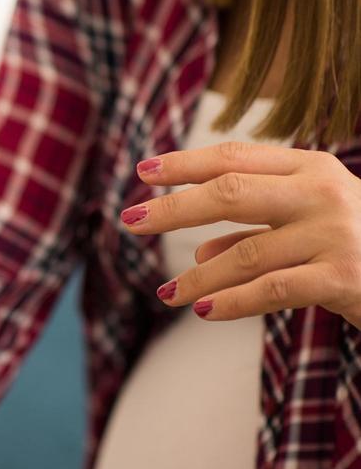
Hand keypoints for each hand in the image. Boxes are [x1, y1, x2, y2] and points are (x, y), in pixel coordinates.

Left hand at [124, 142, 360, 325]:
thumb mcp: (312, 229)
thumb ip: (258, 234)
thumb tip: (202, 255)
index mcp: (314, 169)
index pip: (237, 157)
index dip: (186, 164)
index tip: (143, 172)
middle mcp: (324, 193)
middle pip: (229, 192)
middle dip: (173, 208)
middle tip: (129, 221)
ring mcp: (336, 234)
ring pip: (243, 253)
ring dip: (196, 277)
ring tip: (166, 294)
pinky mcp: (343, 278)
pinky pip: (269, 291)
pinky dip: (228, 302)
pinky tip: (201, 311)